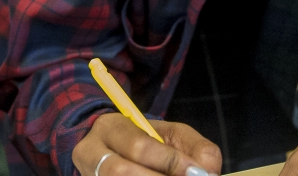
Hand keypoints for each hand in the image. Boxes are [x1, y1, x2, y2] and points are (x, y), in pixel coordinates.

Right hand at [71, 113, 221, 175]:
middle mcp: (91, 153)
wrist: (113, 153)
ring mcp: (90, 175)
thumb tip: (207, 172)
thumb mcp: (172, 135)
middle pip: (120, 172)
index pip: (139, 146)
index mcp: (111, 127)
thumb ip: (194, 148)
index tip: (198, 173)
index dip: (170, 162)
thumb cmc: (149, 143)